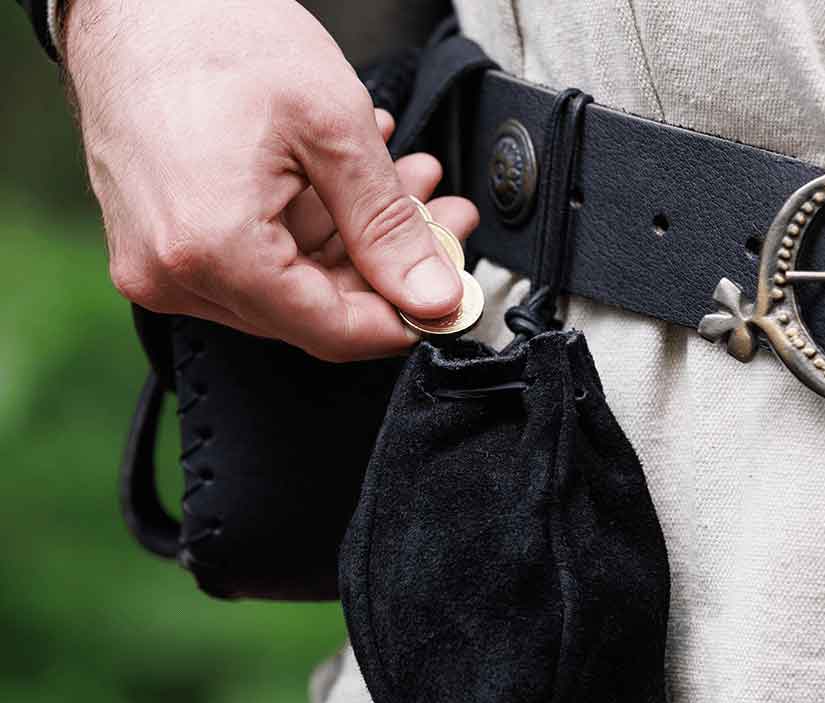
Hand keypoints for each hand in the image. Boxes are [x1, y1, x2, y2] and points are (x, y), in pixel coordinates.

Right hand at [63, 0, 477, 360]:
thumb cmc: (209, 30)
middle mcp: (176, 275)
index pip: (332, 332)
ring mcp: (163, 265)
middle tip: (440, 224)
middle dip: (385, 269)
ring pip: (290, 288)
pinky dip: (307, 231)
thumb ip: (388, 227)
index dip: (402, 321)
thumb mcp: (331, 126)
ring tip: (402, 185)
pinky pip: (255, 264)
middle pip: (313, 312)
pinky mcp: (165, 248)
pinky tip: (346, 188)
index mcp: (213, 250)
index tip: (445, 298)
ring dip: (353, 243)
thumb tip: (431, 296)